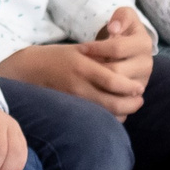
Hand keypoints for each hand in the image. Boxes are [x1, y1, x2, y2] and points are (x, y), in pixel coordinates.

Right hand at [0, 38, 143, 118]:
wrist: (29, 69)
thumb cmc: (59, 57)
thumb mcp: (81, 50)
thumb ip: (103, 56)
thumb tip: (129, 64)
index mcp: (83, 66)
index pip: (114, 81)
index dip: (130, 87)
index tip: (139, 87)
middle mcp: (78, 85)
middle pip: (112, 103)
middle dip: (131, 104)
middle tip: (140, 100)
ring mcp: (73, 99)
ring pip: (105, 115)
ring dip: (123, 113)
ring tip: (130, 107)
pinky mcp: (69, 109)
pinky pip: (94, 118)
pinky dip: (108, 119)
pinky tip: (115, 113)